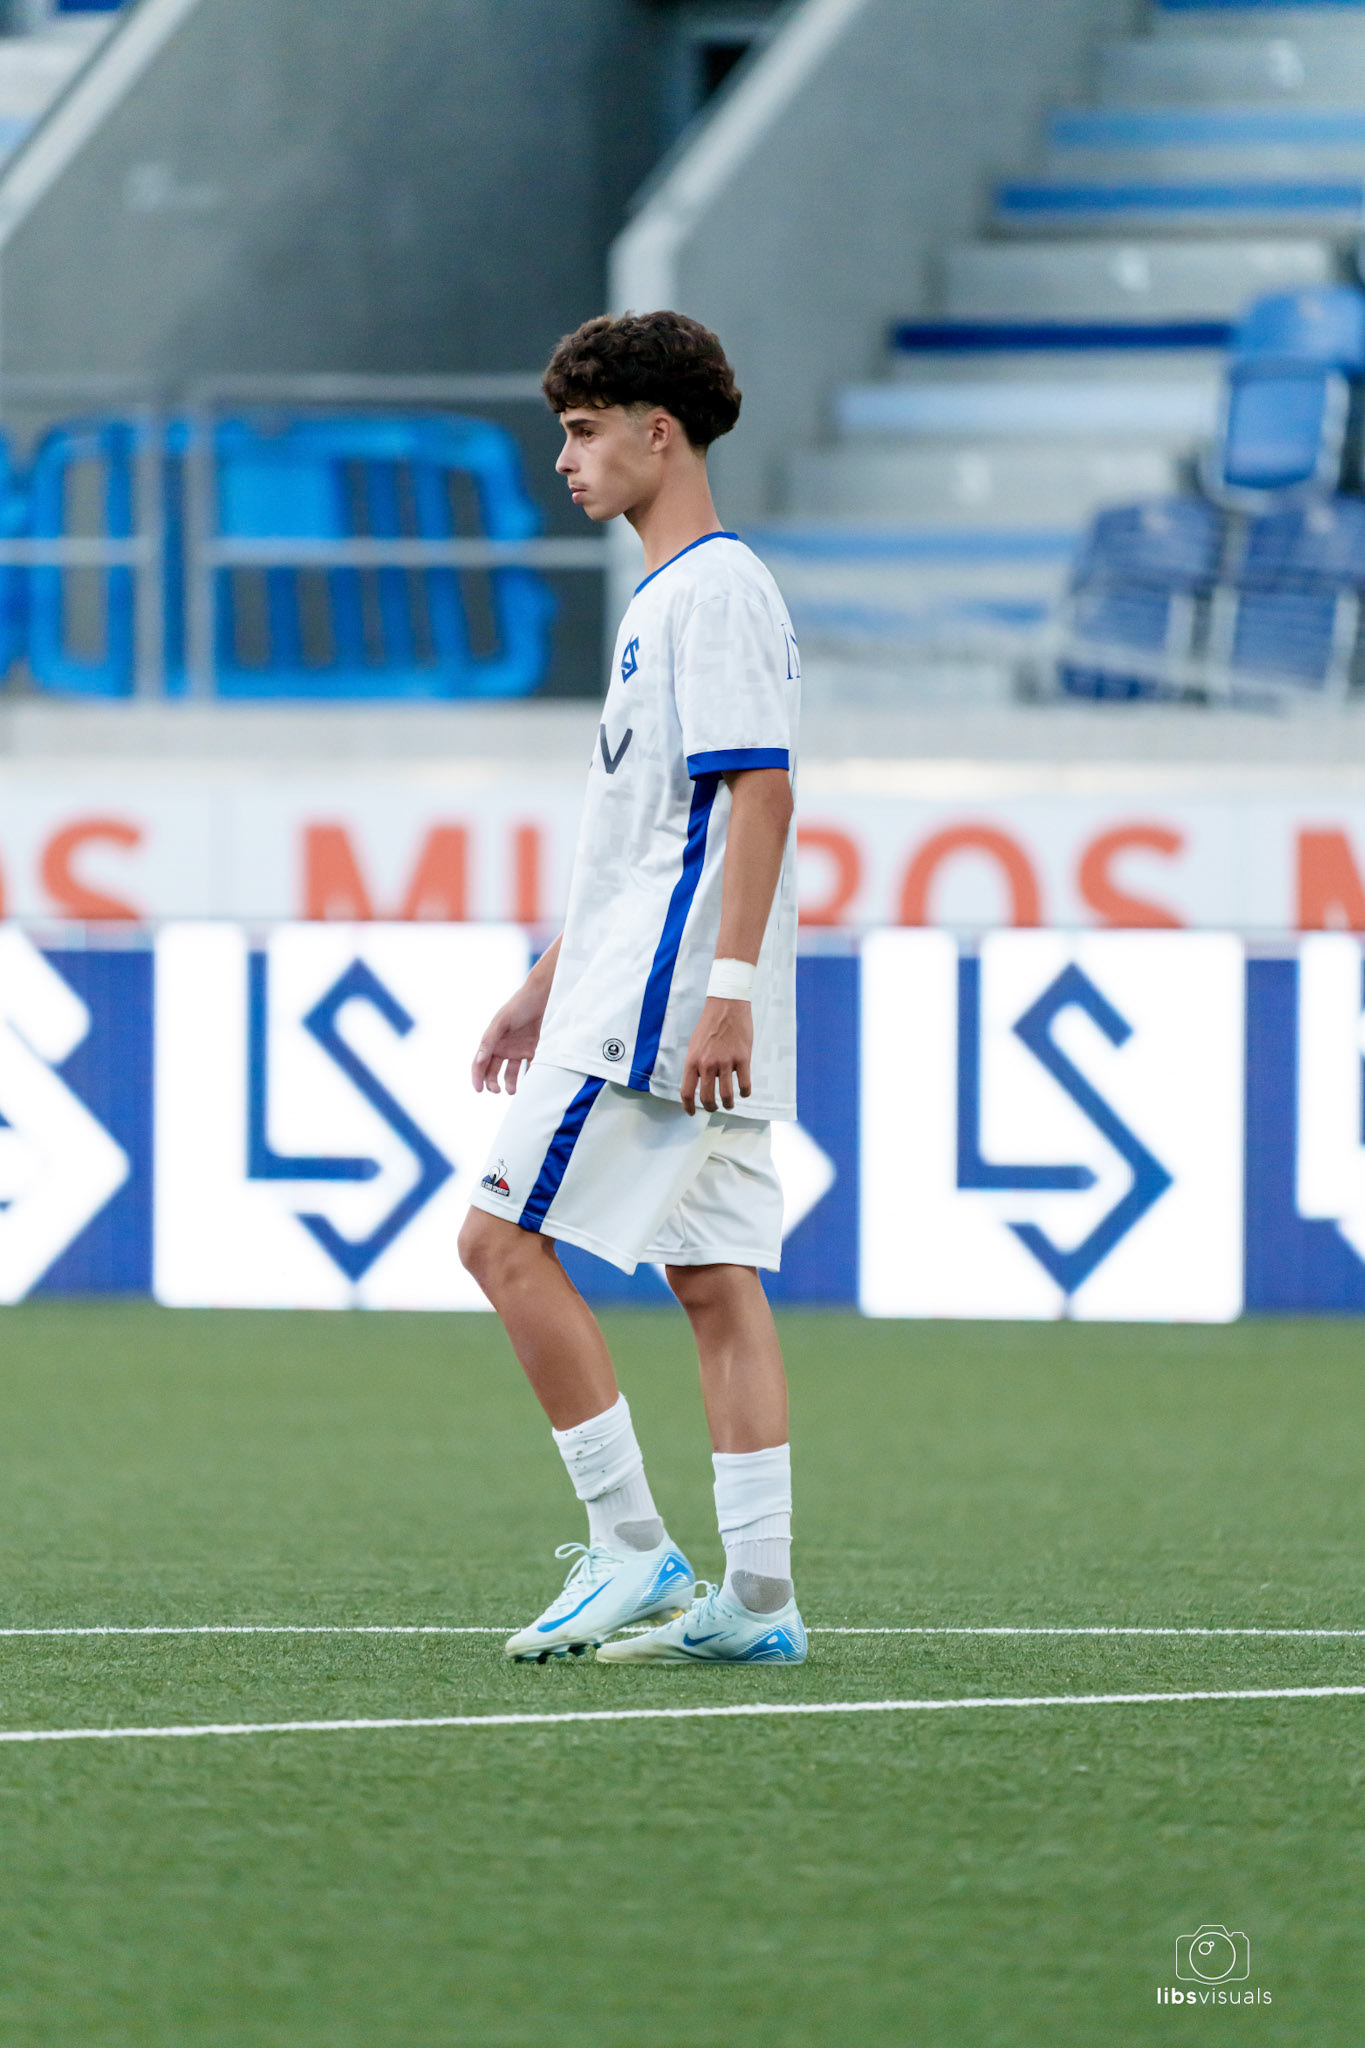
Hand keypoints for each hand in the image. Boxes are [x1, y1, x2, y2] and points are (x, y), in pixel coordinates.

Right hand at [471, 975, 548, 1094]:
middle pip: (492, 1071)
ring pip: (510, 1073)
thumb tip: (479, 1060)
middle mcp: (502, 1047)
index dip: (476, 1077)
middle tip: (497, 1091)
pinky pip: (529, 1068)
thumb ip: (489, 1040)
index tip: (479, 1090)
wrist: (543, 996)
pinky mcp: (533, 1050)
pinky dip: (529, 1077)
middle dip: (491, 1083)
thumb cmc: (519, 1005)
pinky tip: (530, 1083)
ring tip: (512, 1091)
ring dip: (509, 1083)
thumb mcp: (501, 1021)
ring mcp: (518, 1049)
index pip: (479, 1063)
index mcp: (491, 1041)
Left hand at [682, 997, 751, 1115]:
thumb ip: (696, 1065)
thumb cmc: (710, 1025)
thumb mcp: (695, 1045)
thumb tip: (699, 1083)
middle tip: (714, 1108)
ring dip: (728, 1104)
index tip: (692, 1113)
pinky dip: (744, 1093)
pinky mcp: (743, 1059)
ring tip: (729, 1104)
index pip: (687, 1092)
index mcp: (693, 1061)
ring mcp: (726, 1062)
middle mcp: (707, 1064)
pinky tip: (744, 1092)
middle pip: (707, 1098)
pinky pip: (744, 1085)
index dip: (688, 1107)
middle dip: (711, 1108)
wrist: (727, 1006)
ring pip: (726, 1095)